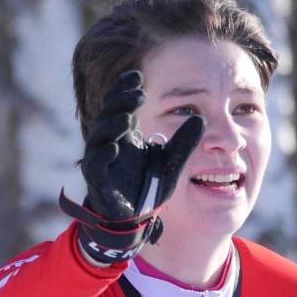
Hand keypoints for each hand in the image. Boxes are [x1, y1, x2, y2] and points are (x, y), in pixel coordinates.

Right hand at [58, 70, 204, 264]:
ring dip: (112, 124)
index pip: (121, 104)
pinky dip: (103, 156)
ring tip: (127, 115)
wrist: (137, 220)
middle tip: (137, 92)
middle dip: (121, 102)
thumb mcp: (172, 162)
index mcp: (125, 135)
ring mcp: (101, 162)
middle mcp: (109, 144)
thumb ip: (184, 142)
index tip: (138, 75)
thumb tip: (201, 119)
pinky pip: (95, 165)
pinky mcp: (98, 182)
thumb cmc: (149, 187)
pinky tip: (115, 147)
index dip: (125, 89)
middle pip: (110, 116)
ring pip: (100, 138)